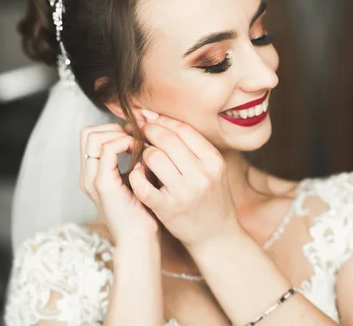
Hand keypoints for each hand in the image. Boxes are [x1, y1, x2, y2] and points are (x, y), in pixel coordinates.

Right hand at [80, 122, 158, 246]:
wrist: (139, 239)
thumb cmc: (142, 212)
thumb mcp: (136, 180)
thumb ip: (133, 161)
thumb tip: (144, 137)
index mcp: (93, 174)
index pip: (90, 136)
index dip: (111, 129)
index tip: (133, 136)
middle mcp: (87, 175)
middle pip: (87, 133)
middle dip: (113, 128)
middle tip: (135, 138)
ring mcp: (92, 179)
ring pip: (93, 137)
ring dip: (118, 134)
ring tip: (137, 145)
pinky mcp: (103, 184)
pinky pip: (107, 150)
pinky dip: (124, 143)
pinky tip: (139, 152)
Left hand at [128, 112, 239, 248]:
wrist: (216, 235)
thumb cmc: (211, 197)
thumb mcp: (213, 169)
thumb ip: (192, 146)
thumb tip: (159, 119)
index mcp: (214, 161)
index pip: (183, 130)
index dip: (163, 121)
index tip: (150, 118)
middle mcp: (202, 175)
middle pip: (167, 140)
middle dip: (149, 132)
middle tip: (141, 132)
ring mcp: (184, 193)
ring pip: (153, 158)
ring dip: (144, 154)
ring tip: (145, 158)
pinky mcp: (168, 209)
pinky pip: (142, 184)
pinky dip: (136, 175)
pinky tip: (138, 174)